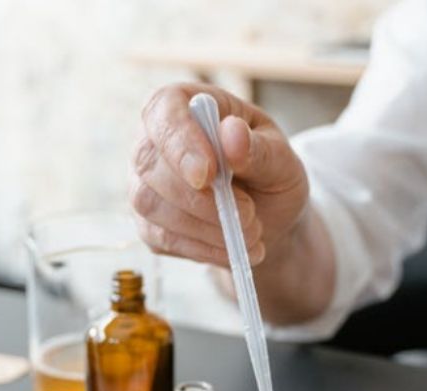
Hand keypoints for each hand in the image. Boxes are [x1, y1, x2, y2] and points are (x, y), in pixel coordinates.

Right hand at [131, 83, 308, 267]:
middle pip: (149, 164)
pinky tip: (232, 249)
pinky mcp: (148, 223)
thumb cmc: (271, 174)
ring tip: (251, 234)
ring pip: (150, 205)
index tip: (208, 174)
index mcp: (185, 104)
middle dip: (200, 198)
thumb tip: (231, 133)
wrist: (269, 218)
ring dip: (204, 227)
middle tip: (249, 216)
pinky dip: (201, 249)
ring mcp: (145, 183)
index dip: (180, 142)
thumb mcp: (282, 159)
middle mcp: (154, 141)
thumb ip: (259, 148)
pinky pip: (160, 238)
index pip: (164, 110)